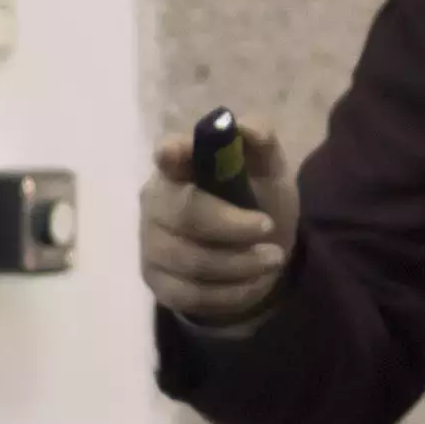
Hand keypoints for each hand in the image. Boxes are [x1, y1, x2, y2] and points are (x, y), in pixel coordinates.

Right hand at [140, 132, 290, 334]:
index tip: (173, 153)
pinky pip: (192, 294)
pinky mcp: (158, 283)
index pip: (168, 155)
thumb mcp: (269, 172)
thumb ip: (262, 146)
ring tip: (273, 258)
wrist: (257, 254)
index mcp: (180, 166)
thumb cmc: (257, 201)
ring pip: (192, 260)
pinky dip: (232, 291)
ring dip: (241, 263)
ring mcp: (151, 244)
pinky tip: (254, 281)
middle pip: (185, 213)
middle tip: (269, 229)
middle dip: (233, 226)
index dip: (170, 154)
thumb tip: (249, 129)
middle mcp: (155, 202)